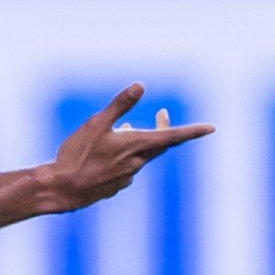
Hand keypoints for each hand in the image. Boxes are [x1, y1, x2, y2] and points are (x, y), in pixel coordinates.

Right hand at [47, 84, 213, 210]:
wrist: (63, 188)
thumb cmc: (79, 154)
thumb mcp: (96, 124)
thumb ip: (120, 105)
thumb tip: (141, 86)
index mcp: (135, 146)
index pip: (172, 137)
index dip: (192, 132)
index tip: (210, 128)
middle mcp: (137, 162)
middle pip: (159, 144)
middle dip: (163, 129)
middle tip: (162, 114)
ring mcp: (127, 176)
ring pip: (141, 155)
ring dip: (138, 141)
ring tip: (124, 128)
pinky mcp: (116, 185)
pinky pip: (127, 167)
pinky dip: (124, 155)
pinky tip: (106, 153)